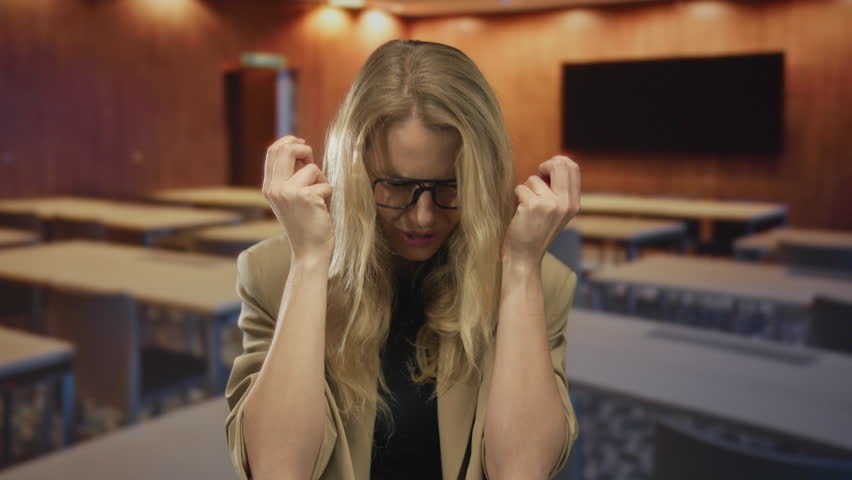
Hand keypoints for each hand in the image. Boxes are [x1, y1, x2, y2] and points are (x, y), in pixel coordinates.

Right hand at [263, 136, 334, 260]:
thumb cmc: (306, 223)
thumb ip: (293, 175)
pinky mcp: (306, 197)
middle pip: (286, 150)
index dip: (289, 141)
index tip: (301, 142)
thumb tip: (301, 148)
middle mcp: (274, 188)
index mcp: (269, 187)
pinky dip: (328, 195)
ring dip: (322, 182)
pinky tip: (322, 210)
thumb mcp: (293, 196)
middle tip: (312, 162)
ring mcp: (288, 192)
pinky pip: (325, 184)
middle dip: (304, 150)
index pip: (273, 151)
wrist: (309, 251)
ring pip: (312, 168)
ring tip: (318, 201)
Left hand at [501, 155, 580, 264]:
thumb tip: (555, 161)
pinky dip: (516, 198)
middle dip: (544, 167)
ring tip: (525, 208)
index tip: (545, 172)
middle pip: (559, 165)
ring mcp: (551, 204)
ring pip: (534, 179)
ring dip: (525, 190)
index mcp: (574, 204)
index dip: (558, 163)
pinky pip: (521, 188)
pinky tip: (519, 214)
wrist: (525, 257)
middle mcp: (566, 203)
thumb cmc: (536, 232)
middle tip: (535, 179)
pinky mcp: (533, 206)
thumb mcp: (556, 212)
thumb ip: (559, 191)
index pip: (574, 168)